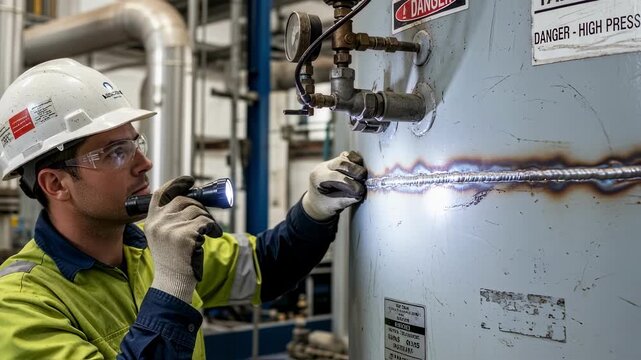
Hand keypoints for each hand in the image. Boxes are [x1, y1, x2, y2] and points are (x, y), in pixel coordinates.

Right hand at [145, 176, 221, 302]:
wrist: (173, 282)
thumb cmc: (173, 260)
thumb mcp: (163, 237)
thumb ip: (170, 219)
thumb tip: (192, 200)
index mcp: (151, 222)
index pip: (160, 194)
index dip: (176, 184)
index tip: (189, 181)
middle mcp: (157, 223)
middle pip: (183, 200)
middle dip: (200, 206)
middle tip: (207, 217)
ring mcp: (170, 229)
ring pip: (197, 211)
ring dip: (208, 219)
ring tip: (210, 231)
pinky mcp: (184, 236)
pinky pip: (205, 222)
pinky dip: (213, 227)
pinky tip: (214, 235)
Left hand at [302, 151, 366, 220]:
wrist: (317, 201)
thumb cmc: (325, 205)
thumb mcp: (334, 206)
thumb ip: (347, 199)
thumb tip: (360, 194)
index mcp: (318, 178)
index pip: (335, 176)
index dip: (350, 183)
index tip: (360, 191)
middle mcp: (322, 167)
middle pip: (340, 163)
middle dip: (355, 171)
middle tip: (364, 180)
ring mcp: (330, 162)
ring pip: (345, 158)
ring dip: (356, 166)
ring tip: (363, 175)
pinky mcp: (337, 161)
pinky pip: (348, 156)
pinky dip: (356, 161)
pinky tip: (361, 168)